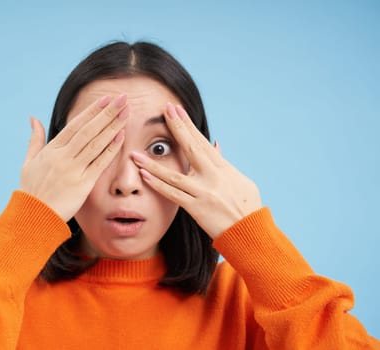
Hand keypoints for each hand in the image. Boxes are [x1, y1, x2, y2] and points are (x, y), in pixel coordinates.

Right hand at [20, 94, 127, 220]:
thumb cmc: (31, 189)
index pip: (75, 125)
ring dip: (112, 127)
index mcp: (52, 150)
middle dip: (107, 113)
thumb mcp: (28, 161)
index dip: (92, 111)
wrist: (33, 215)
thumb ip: (35, 139)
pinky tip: (121, 137)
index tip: (106, 99)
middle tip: (122, 98)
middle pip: (89, 130)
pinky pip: (99, 163)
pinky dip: (111, 149)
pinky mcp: (83, 184)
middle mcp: (63, 157)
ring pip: (96, 144)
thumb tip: (33, 118)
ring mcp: (74, 170)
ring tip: (126, 113)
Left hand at [131, 102, 261, 238]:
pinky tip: (144, 176)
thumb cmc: (247, 206)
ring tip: (136, 154)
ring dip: (153, 164)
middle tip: (163, 111)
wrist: (250, 232)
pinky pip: (173, 195)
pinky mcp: (197, 208)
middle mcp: (213, 176)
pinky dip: (158, 185)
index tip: (176, 110)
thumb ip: (223, 163)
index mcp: (223, 168)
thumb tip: (215, 144)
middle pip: (190, 148)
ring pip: (174, 174)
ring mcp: (204, 192)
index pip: (201, 141)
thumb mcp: (239, 180)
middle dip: (176, 128)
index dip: (187, 125)